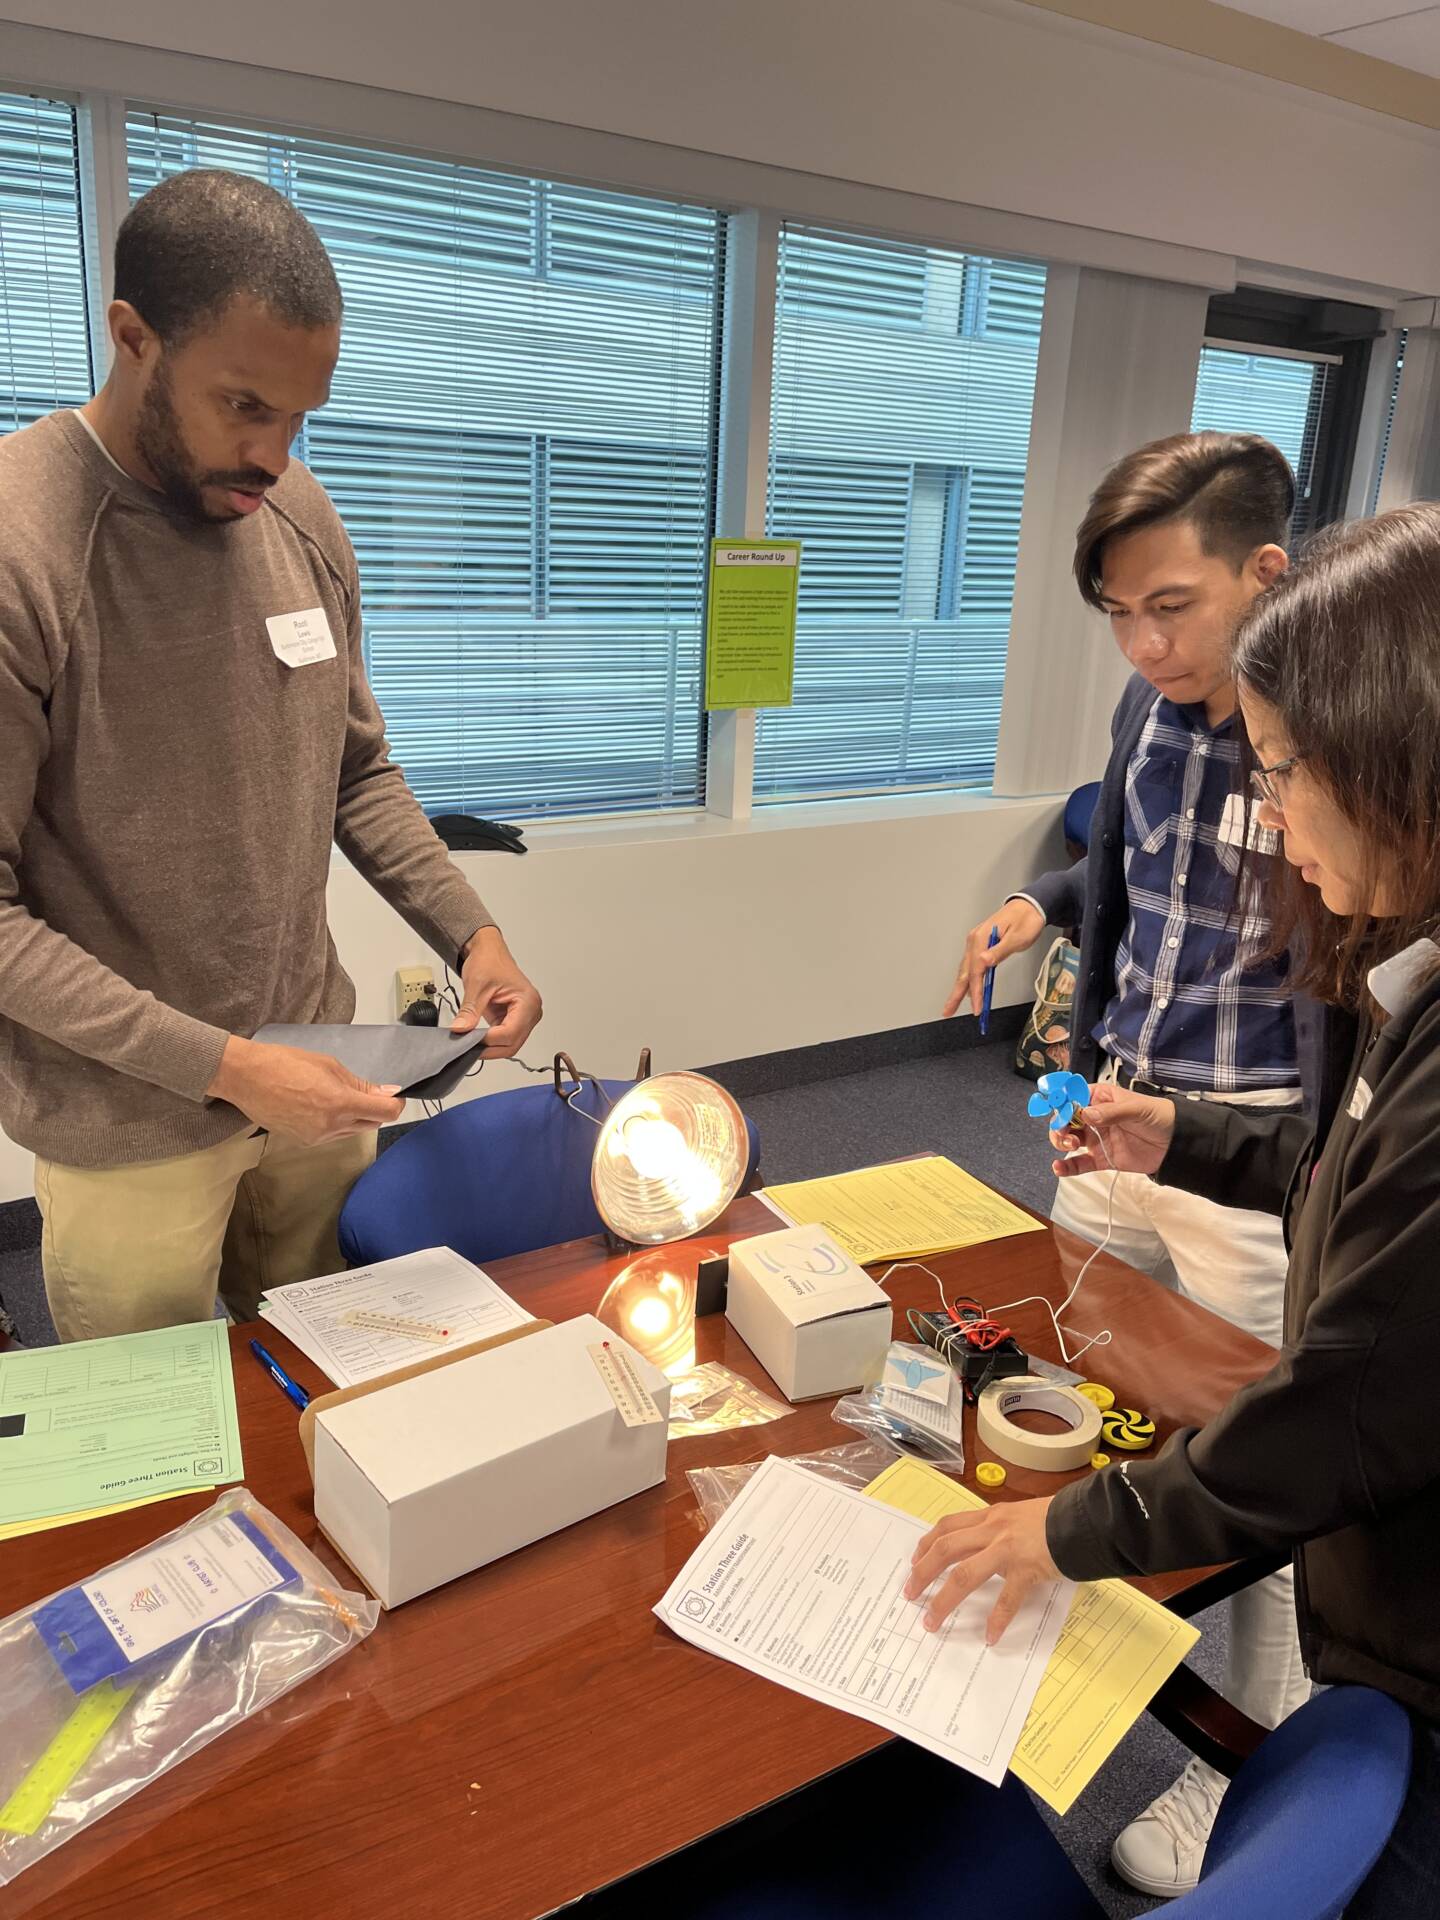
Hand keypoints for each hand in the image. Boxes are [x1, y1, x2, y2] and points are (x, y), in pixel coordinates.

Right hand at [207, 1037, 403, 1144]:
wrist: (246, 1078)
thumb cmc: (284, 1063)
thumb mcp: (329, 1065)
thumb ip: (360, 1084)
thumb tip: (386, 1093)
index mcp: (340, 1104)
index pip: (386, 1113)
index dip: (396, 1103)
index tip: (394, 1095)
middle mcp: (331, 1127)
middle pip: (372, 1124)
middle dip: (376, 1109)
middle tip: (368, 1091)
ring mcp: (317, 1138)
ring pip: (352, 1132)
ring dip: (356, 1117)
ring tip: (338, 1095)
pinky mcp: (304, 1142)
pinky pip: (332, 1136)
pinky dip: (336, 1124)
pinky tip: (322, 1106)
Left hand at [453, 925, 541, 1057]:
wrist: (489, 952)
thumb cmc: (489, 961)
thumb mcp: (476, 986)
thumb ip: (469, 1010)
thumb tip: (461, 1030)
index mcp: (528, 1001)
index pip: (511, 1032)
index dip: (489, 1040)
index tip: (469, 1039)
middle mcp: (531, 1011)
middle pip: (512, 1043)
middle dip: (489, 1048)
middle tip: (467, 1046)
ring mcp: (525, 1017)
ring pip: (509, 1045)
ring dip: (490, 1047)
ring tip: (470, 1042)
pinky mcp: (515, 1020)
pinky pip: (504, 1038)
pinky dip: (490, 1041)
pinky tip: (476, 1038)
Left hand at [904, 1497, 1057, 1641]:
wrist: (1087, 1516)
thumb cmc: (1059, 1517)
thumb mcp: (1021, 1516)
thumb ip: (1002, 1530)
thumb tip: (988, 1550)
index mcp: (991, 1516)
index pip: (948, 1526)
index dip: (927, 1544)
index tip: (915, 1561)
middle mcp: (993, 1529)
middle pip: (945, 1549)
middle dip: (922, 1572)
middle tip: (909, 1593)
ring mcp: (1008, 1549)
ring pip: (964, 1574)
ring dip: (943, 1600)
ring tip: (931, 1621)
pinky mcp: (1027, 1568)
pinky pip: (1007, 1598)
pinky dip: (996, 1619)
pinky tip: (989, 1636)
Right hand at [942, 898, 1043, 1019]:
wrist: (1029, 906)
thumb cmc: (1027, 920)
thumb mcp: (1018, 937)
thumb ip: (1000, 951)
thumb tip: (984, 962)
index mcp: (982, 938)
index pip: (975, 970)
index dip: (975, 991)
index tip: (977, 1007)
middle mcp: (975, 940)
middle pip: (964, 972)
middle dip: (956, 993)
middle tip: (948, 1011)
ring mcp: (976, 942)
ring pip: (965, 969)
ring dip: (960, 988)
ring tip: (953, 1004)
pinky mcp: (980, 944)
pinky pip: (971, 965)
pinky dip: (968, 979)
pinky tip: (967, 988)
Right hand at [1051, 1080, 1175, 1178]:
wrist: (1176, 1144)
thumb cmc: (1158, 1117)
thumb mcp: (1136, 1109)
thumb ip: (1111, 1112)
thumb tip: (1085, 1114)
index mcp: (1100, 1098)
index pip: (1073, 1098)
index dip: (1062, 1104)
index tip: (1059, 1112)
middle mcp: (1093, 1117)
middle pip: (1066, 1120)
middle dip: (1060, 1126)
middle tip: (1065, 1134)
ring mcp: (1096, 1139)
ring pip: (1069, 1140)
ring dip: (1061, 1142)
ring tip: (1070, 1146)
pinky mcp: (1101, 1159)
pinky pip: (1080, 1163)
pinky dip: (1068, 1167)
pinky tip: (1059, 1168)